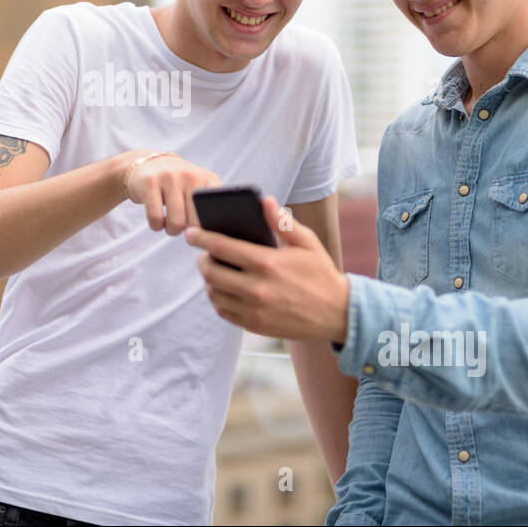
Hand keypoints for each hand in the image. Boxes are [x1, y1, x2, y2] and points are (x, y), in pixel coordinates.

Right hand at [124, 152, 221, 234]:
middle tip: (184, 226)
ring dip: (172, 230)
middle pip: (196, 221)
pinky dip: (156, 226)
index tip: (206, 231)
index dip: (213, 225)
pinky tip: (157, 221)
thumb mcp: (198, 187)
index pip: (219, 206)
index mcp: (207, 179)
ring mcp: (170, 177)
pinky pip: (156, 218)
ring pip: (176, 222)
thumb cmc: (178, 185)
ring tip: (170, 225)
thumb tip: (212, 233)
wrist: (149, 163)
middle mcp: (190, 175)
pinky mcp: (150, 183)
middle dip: (190, 232)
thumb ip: (210, 205)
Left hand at [184, 195, 349, 341]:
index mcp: (267, 263)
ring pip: (214, 293)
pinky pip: (224, 311)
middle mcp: (257, 288)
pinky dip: (219, 299)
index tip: (190, 233)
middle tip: (205, 254)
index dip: (201, 238)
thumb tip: (264, 201)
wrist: (337, 314)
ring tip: (215, 271)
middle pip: (211, 272)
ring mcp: (254, 310)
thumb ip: (282, 221)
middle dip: (203, 259)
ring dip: (209, 281)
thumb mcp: (307, 242)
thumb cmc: (321, 273)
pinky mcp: (255, 325)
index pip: (222, 247)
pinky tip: (225, 290)